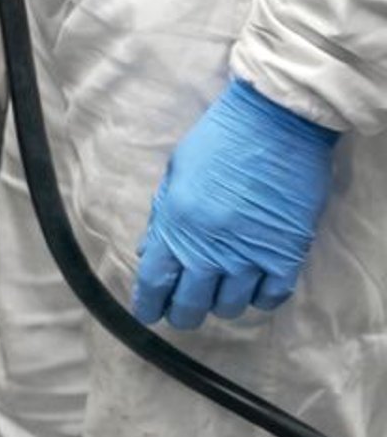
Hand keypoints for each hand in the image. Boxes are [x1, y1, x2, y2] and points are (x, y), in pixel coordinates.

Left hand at [133, 77, 338, 331]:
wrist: (275, 122)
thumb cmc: (219, 139)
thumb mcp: (175, 171)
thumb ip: (161, 216)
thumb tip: (149, 253)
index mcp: (177, 225)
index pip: (155, 284)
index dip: (148, 307)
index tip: (149, 314)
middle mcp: (211, 249)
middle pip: (191, 307)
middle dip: (182, 313)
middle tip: (184, 308)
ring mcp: (251, 256)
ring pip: (230, 308)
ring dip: (221, 302)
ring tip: (220, 286)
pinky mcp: (287, 256)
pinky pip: (270, 299)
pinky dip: (259, 297)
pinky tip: (253, 283)